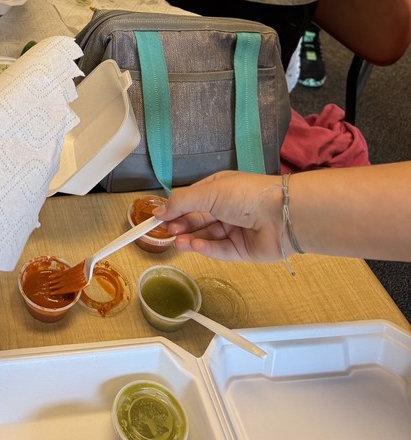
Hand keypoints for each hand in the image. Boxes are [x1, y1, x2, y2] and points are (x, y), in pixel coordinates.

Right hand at [161, 171, 284, 263]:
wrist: (281, 215)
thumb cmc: (243, 195)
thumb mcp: (208, 192)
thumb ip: (181, 202)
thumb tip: (158, 211)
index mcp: (219, 189)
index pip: (191, 200)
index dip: (175, 209)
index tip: (158, 219)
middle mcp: (226, 209)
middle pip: (197, 219)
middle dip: (181, 224)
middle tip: (167, 231)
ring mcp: (233, 230)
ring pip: (206, 236)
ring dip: (190, 238)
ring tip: (177, 241)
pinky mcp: (241, 250)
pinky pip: (219, 250)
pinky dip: (205, 248)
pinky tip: (192, 246)